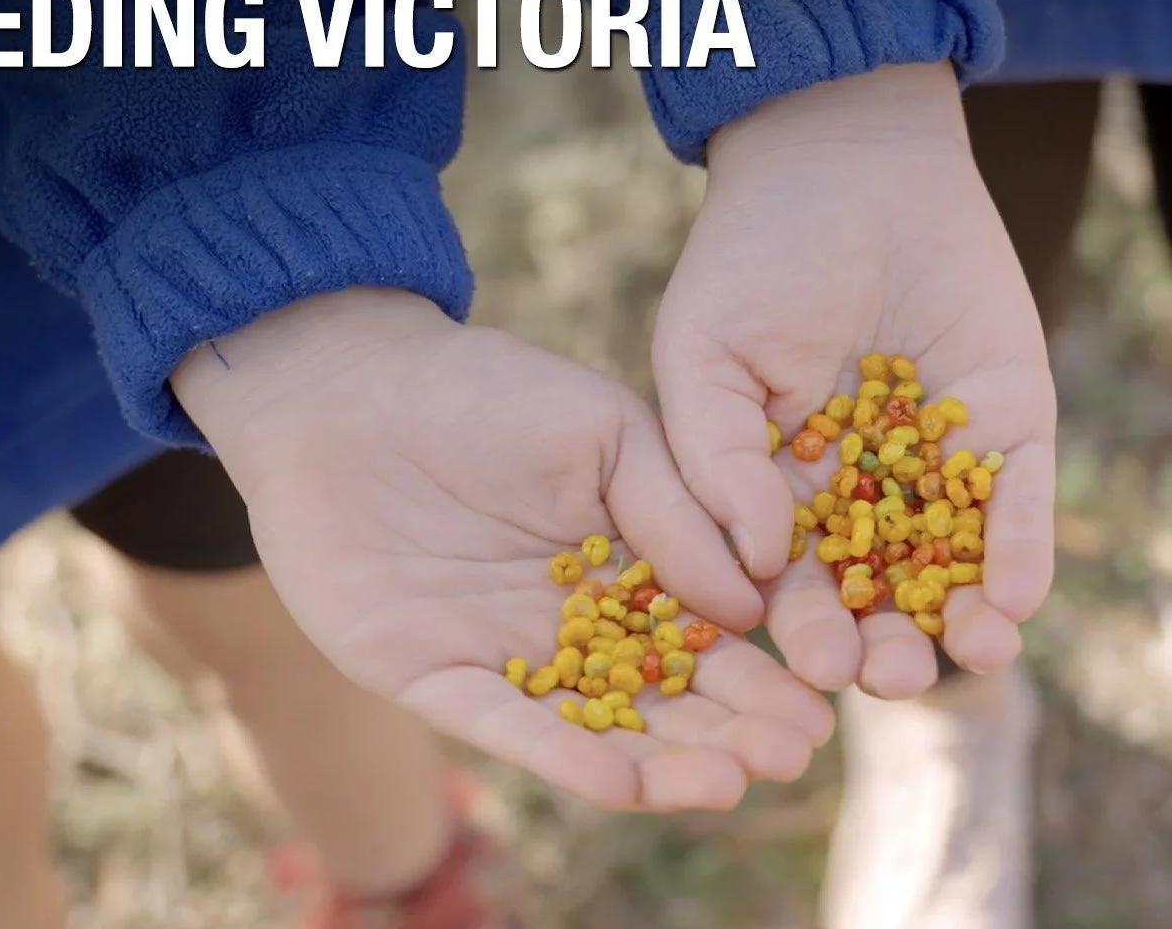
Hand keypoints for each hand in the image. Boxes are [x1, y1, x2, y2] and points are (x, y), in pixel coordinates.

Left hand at [172, 288, 833, 811]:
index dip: (763, 675)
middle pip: (666, 697)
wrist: (349, 390)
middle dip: (731, 732)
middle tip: (792, 757)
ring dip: (664, 764)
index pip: (709, 638)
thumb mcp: (606, 432)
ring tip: (729, 782)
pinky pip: (507, 728)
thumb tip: (749, 603)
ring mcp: (507, 658)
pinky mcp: (436, 679)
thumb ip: (677, 512)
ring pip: (599, 729)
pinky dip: (564, 756)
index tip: (822, 705)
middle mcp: (575, 627)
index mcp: (626, 569)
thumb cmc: (485, 392)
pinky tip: (624, 782)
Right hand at [652, 62, 1056, 700]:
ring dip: (967, 618)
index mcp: (782, 499)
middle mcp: (865, 499)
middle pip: (880, 597)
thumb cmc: (752, 259)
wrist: (846, 162)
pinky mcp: (1010, 426)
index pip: (794, 589)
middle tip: (893, 676)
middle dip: (888, 643)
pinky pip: (1019, 501)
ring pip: (959, 567)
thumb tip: (754, 567)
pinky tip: (1019, 593)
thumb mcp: (704, 357)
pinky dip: (1023, 547)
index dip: (805, 631)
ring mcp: (942, 466)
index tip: (814, 670)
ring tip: (976, 650)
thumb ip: (718, 462)